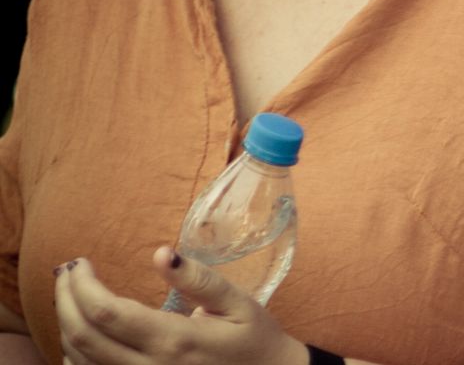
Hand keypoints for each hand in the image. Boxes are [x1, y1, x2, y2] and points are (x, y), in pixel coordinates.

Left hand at [53, 249, 304, 364]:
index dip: (82, 285)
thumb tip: (162, 253)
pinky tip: (83, 331)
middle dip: (65, 299)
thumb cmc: (253, 339)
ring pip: (78, 359)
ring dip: (67, 324)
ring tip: (73, 295)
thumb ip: (199, 278)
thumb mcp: (237, 302)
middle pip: (81, 335)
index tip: (80, 262)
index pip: (107, 312)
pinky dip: (74, 353)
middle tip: (66, 272)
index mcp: (174, 339)